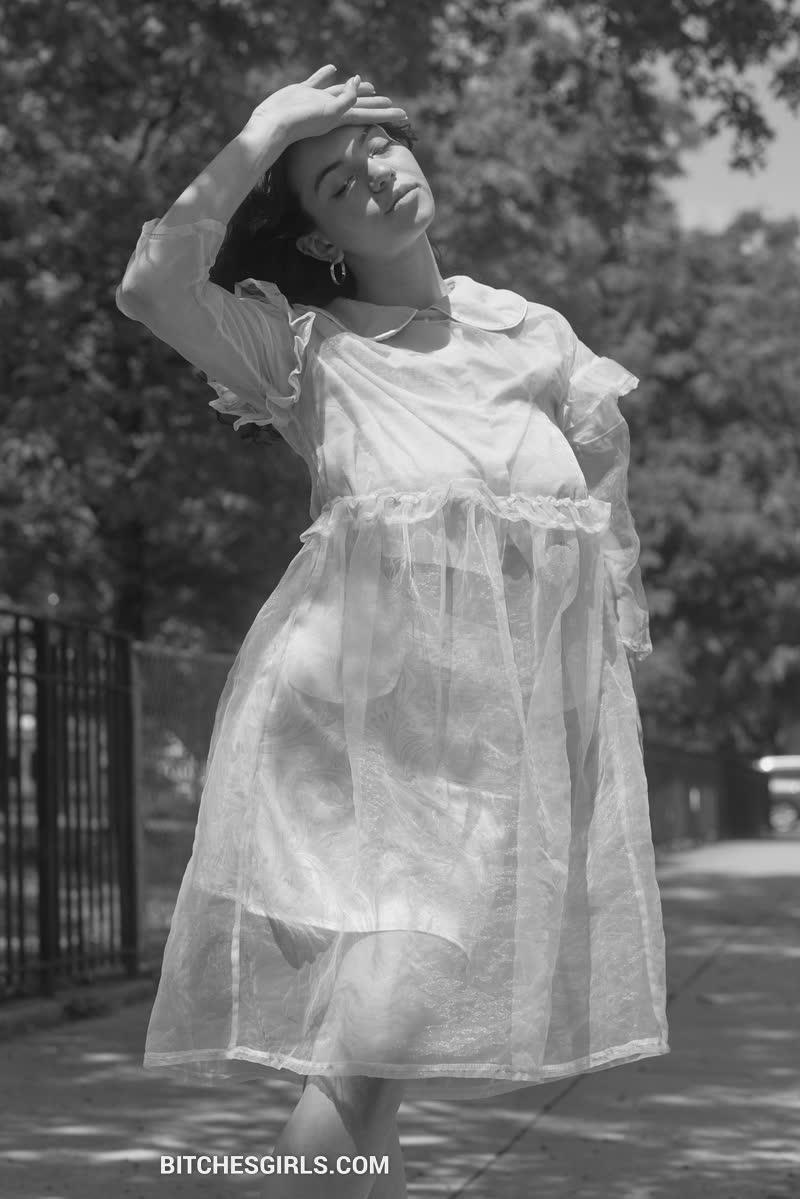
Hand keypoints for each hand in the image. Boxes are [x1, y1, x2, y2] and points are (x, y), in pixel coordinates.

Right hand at [246, 64, 408, 147]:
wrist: (274, 123)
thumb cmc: (301, 120)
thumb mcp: (330, 110)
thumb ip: (347, 97)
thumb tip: (358, 82)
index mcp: (341, 115)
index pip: (370, 114)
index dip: (387, 114)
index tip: (404, 115)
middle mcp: (331, 109)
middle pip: (360, 105)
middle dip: (377, 105)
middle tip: (391, 103)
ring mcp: (317, 100)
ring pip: (342, 92)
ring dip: (356, 89)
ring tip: (370, 85)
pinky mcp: (303, 91)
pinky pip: (320, 80)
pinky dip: (327, 75)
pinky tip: (333, 68)